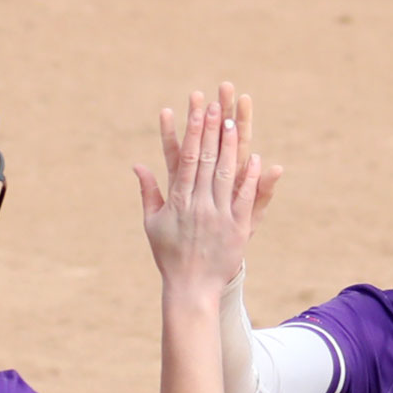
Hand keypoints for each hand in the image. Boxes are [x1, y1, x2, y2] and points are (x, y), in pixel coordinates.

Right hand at [134, 85, 277, 290]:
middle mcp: (198, 205)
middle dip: (211, 131)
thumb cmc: (169, 255)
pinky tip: (255, 157)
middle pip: (206, 160)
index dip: (192, 132)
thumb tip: (138, 165)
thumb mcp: (152, 224)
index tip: (197, 110)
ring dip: (230, 147)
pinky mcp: (237, 229)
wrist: (191, 288)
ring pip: (226, 174)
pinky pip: (244, 199)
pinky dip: (249, 178)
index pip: (186, 159)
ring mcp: (218, 216)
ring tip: (233, 122)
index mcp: (178, 201)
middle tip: (216, 105)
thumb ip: (148, 192)